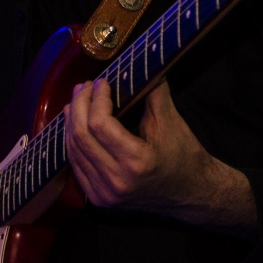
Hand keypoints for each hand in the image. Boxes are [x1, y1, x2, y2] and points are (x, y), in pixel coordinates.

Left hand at [63, 78, 209, 213]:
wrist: (191, 194)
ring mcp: (105, 193)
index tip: (103, 82)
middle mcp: (117, 181)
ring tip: (76, 99)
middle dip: (79, 105)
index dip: (96, 98)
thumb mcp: (171, 121)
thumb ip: (153, 91)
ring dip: (71, 121)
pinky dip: (73, 141)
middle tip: (85, 86)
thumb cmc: (184, 156)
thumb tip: (139, 63)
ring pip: (74, 150)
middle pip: (81, 136)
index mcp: (137, 162)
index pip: (99, 124)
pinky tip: (74, 123)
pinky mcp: (100, 199)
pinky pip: (76, 165)